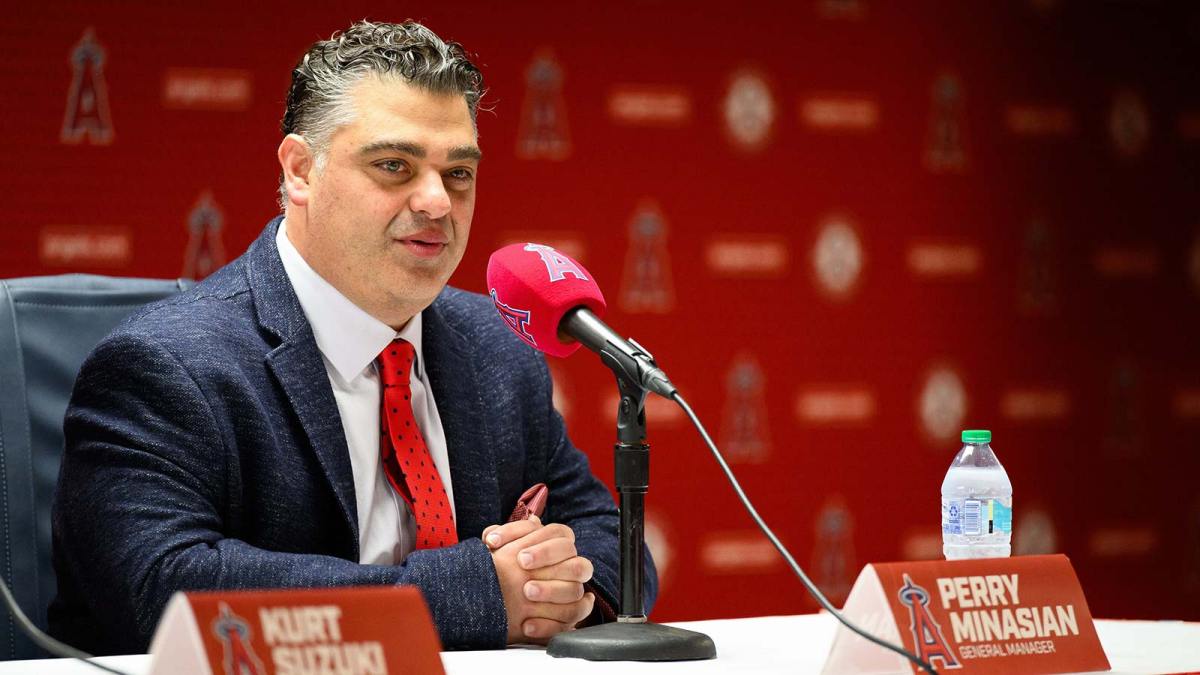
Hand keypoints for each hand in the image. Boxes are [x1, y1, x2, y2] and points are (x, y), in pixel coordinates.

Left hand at [485, 516, 595, 643]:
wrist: (496, 600)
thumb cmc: (503, 568)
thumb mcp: (499, 551)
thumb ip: (498, 540)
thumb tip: (493, 535)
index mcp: (557, 543)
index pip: (561, 535)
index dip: (543, 546)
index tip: (519, 556)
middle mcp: (570, 565)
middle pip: (574, 559)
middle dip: (549, 562)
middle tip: (522, 566)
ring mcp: (573, 591)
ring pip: (576, 589)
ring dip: (551, 590)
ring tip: (525, 592)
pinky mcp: (568, 617)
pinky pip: (568, 620)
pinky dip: (548, 624)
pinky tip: (527, 625)